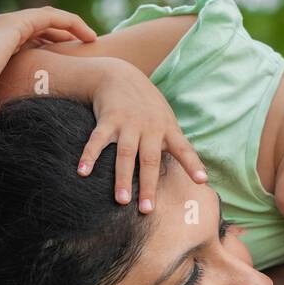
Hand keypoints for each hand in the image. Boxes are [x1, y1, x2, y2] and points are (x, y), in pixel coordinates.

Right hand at [0, 7, 98, 133]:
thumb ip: (2, 115)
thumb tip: (16, 133)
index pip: (20, 49)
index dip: (45, 55)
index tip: (66, 69)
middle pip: (34, 31)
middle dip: (59, 39)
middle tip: (83, 52)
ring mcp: (1, 27)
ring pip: (44, 20)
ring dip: (69, 28)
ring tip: (91, 39)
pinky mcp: (11, 24)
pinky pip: (49, 17)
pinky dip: (70, 23)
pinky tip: (89, 35)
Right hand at [75, 58, 206, 210]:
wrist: (120, 75)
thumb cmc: (148, 105)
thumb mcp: (166, 119)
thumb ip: (175, 143)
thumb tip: (192, 171)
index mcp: (167, 129)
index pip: (184, 149)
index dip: (193, 164)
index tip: (201, 181)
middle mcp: (149, 128)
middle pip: (149, 160)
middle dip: (148, 185)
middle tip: (147, 209)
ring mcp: (127, 124)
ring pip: (125, 154)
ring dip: (122, 178)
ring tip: (121, 200)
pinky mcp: (107, 120)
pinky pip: (97, 141)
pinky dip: (89, 156)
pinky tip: (82, 171)